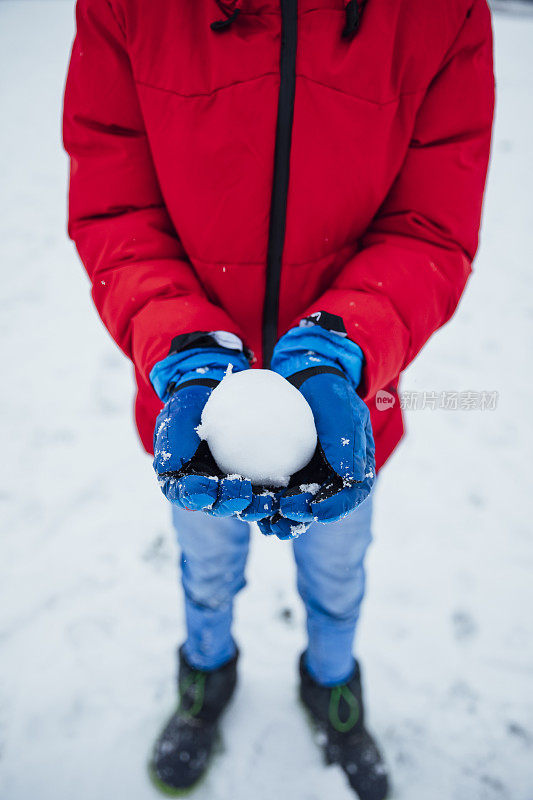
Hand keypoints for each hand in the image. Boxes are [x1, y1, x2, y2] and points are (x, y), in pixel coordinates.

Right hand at [153, 377, 277, 519]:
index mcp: (187, 484)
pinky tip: (294, 497)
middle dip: (232, 505)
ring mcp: (237, 488)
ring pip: (247, 505)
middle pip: (221, 506)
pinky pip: (271, 492)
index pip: (190, 495)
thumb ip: (172, 443)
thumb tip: (171, 467)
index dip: (197, 496)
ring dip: (258, 508)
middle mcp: (212, 491)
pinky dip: (281, 499)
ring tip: (270, 501)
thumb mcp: (174, 419)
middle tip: (243, 494)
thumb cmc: (188, 407)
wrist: (212, 393)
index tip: (208, 487)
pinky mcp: (262, 480)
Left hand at [258, 366, 374, 536]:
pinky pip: (272, 491)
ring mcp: (305, 473)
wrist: (304, 370)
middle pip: (321, 506)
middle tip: (286, 514)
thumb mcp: (341, 411)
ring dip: (282, 517)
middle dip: (304, 517)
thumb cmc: (328, 389)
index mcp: (353, 464)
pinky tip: (248, 505)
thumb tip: (349, 478)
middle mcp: (330, 474)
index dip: (337, 508)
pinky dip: (263, 502)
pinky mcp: (280, 468)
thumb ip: (345, 444)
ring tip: (268, 523)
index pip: (352, 494)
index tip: (318, 512)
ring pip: (295, 504)